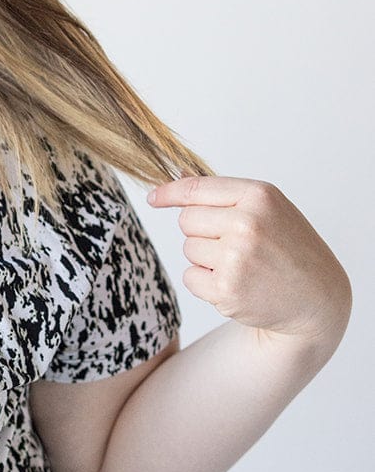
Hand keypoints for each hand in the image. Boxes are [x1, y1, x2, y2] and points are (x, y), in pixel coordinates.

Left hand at [146, 176, 351, 348]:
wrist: (316, 296)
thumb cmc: (289, 248)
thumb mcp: (268, 210)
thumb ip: (224, 195)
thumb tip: (177, 175)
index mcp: (259, 196)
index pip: (196, 188)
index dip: (169, 193)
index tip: (154, 198)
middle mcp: (247, 223)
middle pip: (187, 220)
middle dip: (201, 232)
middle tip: (233, 244)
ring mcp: (236, 257)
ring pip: (188, 249)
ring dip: (206, 259)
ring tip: (241, 265)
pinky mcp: (227, 288)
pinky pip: (190, 277)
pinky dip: (206, 283)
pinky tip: (236, 283)